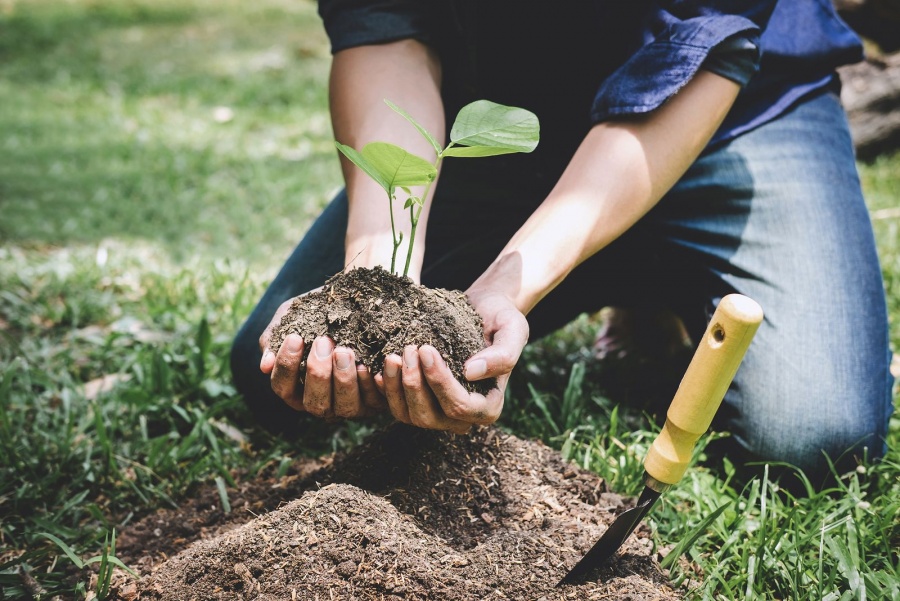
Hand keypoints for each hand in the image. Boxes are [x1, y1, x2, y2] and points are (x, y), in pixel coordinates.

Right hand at [258, 296, 385, 418]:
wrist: (357, 302)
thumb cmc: (318, 312)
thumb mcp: (293, 317)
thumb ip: (275, 338)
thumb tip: (265, 366)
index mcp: (296, 389)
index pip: (283, 387)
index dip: (287, 366)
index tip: (295, 337)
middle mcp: (321, 403)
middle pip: (314, 403)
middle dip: (318, 373)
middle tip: (323, 341)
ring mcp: (349, 406)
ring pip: (343, 407)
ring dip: (343, 379)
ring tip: (344, 350)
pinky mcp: (375, 402)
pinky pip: (373, 401)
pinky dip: (370, 384)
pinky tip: (368, 364)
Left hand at [375, 288, 528, 432]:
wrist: (483, 308)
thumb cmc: (501, 317)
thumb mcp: (513, 329)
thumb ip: (502, 354)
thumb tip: (471, 372)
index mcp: (488, 407)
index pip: (460, 407)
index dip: (440, 382)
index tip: (426, 349)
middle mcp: (463, 416)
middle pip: (430, 417)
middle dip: (414, 385)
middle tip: (406, 350)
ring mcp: (438, 411)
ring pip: (409, 416)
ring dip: (396, 388)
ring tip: (392, 355)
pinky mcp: (420, 399)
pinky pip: (397, 406)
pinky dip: (385, 390)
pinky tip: (379, 368)